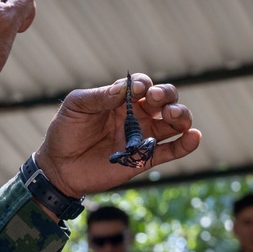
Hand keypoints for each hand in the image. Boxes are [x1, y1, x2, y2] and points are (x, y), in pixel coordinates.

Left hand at [33, 73, 200, 197]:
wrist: (59, 167)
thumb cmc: (65, 132)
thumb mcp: (76, 106)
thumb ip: (99, 96)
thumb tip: (124, 90)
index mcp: (121, 99)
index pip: (143, 85)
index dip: (144, 84)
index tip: (137, 90)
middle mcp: (137, 115)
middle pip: (166, 99)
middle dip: (168, 95)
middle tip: (156, 99)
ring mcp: (142, 137)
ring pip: (174, 123)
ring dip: (181, 116)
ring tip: (173, 116)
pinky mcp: (145, 160)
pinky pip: (172, 151)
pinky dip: (186, 144)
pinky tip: (194, 137)